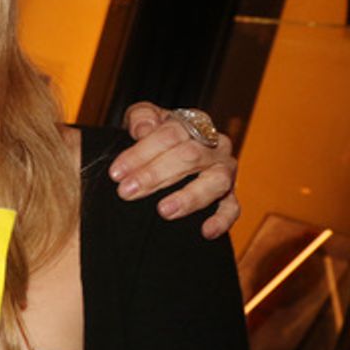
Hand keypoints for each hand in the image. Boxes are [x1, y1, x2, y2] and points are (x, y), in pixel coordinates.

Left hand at [115, 102, 238, 238]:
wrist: (172, 150)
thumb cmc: (156, 135)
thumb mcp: (143, 118)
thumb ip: (141, 117)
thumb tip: (144, 129)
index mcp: (193, 124)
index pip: (169, 135)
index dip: (141, 153)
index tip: (116, 172)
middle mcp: (214, 146)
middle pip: (189, 156)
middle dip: (154, 175)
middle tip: (127, 191)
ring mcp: (224, 171)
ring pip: (216, 181)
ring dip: (189, 197)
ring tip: (164, 210)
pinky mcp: (229, 195)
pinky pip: (232, 207)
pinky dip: (222, 220)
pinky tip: (206, 231)